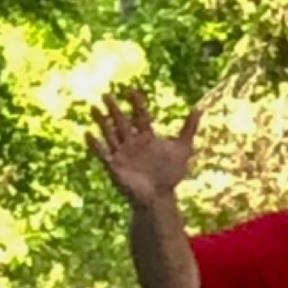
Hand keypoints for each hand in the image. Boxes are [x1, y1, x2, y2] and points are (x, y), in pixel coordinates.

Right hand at [88, 87, 204, 205]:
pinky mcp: (114, 166)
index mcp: (146, 136)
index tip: (132, 90)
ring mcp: (121, 153)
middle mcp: (132, 141)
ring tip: (93, 108)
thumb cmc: (170, 174)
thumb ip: (189, 129)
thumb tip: (199, 108)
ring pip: (109, 133)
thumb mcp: (183, 150)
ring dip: (101, 122)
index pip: (140, 115)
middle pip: (122, 121)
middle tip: (107, 94)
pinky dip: (95, 145)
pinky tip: (88, 134)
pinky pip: (102, 153)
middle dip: (115, 109)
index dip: (136, 103)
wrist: (160, 198)